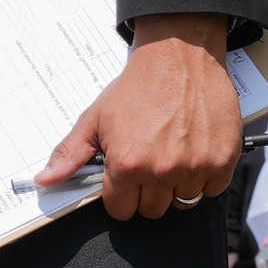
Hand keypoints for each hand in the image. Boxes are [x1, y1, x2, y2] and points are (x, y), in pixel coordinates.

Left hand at [37, 14, 241, 220]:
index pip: (120, 210)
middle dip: (146, 192)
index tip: (123, 178)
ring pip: (182, 203)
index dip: (119, 195)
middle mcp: (161, 171)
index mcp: (126, 164)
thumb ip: (69, 154)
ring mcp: (195, 168)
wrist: (178, 57)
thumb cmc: (136, 87)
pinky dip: (204, 177)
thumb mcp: (95, 118)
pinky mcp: (223, 162)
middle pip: (151, 211)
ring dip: (175, 185)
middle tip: (147, 162)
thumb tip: (45, 181)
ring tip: (170, 154)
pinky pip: (212, 190)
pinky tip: (192, 152)